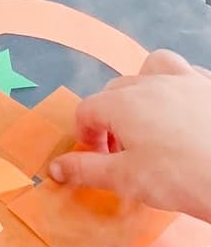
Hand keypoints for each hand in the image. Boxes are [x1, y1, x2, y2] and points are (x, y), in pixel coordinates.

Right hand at [49, 50, 210, 220]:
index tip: (95, 156)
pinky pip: (190, 73)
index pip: (87, 109)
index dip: (84, 134)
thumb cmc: (182, 178)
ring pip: (154, 66)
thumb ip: (86, 169)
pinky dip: (179, 85)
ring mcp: (188, 80)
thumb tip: (56, 167)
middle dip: (110, 116)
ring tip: (150, 115)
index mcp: (124, 104)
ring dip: (144, 85)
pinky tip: (185, 111)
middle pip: (116, 88)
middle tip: (120, 149)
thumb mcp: (124, 179)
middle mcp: (153, 83)